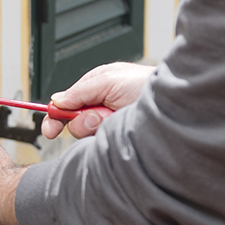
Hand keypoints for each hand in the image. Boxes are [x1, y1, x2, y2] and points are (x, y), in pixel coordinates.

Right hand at [41, 62, 155, 139]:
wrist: (174, 105)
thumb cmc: (148, 85)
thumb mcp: (109, 80)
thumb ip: (80, 91)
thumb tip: (57, 101)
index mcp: (94, 88)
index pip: (65, 105)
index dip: (54, 117)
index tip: (50, 129)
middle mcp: (100, 107)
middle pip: (73, 123)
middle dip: (83, 122)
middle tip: (100, 118)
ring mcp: (108, 124)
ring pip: (86, 135)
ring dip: (99, 128)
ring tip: (118, 118)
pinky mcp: (116, 138)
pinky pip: (100, 144)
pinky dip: (107, 137)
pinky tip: (120, 129)